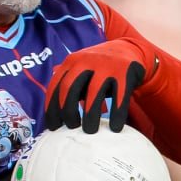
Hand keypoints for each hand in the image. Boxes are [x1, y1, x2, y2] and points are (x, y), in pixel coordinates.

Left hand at [44, 37, 159, 132]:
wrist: (128, 49)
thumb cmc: (100, 68)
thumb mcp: (81, 69)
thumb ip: (67, 83)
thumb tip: (52, 111)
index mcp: (71, 61)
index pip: (55, 86)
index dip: (51, 108)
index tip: (54, 127)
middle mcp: (86, 61)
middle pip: (70, 89)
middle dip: (67, 111)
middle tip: (71, 128)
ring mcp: (106, 65)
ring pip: (93, 93)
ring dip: (90, 115)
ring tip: (89, 131)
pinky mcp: (124, 71)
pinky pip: (119, 96)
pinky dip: (117, 114)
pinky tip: (115, 127)